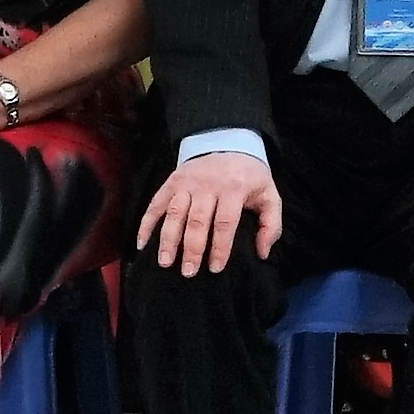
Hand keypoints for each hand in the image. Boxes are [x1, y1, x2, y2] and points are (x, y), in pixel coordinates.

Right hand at [142, 148, 282, 273]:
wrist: (228, 141)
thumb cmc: (249, 176)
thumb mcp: (269, 194)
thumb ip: (271, 224)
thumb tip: (262, 253)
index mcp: (234, 188)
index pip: (224, 221)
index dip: (220, 247)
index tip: (214, 268)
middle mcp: (207, 184)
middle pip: (197, 220)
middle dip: (192, 248)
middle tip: (188, 272)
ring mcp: (187, 182)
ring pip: (175, 213)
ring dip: (168, 239)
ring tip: (164, 262)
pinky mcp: (172, 181)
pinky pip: (156, 203)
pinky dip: (147, 223)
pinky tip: (142, 243)